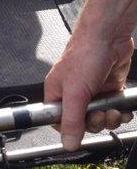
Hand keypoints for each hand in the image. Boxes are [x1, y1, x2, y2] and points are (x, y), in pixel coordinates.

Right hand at [44, 33, 133, 150]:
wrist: (109, 36)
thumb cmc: (85, 55)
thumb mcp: (75, 92)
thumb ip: (71, 120)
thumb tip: (68, 143)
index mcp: (57, 92)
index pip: (58, 120)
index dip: (70, 128)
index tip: (81, 129)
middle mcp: (73, 93)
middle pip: (82, 121)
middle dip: (95, 122)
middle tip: (100, 114)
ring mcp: (92, 92)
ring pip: (100, 117)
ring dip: (110, 118)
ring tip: (113, 111)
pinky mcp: (108, 89)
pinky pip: (113, 109)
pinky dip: (120, 112)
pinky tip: (122, 109)